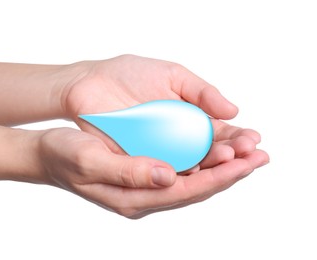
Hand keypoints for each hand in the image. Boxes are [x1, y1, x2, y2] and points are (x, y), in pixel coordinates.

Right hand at [36, 125, 267, 218]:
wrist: (48, 156)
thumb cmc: (65, 156)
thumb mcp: (91, 160)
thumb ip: (129, 171)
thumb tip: (168, 175)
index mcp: (133, 198)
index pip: (185, 191)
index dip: (218, 177)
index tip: (246, 162)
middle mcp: (144, 197)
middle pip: (196, 188)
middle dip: (229, 173)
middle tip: (260, 156)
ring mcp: (144, 187)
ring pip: (192, 179)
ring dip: (220, 167)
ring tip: (247, 152)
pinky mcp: (143, 174)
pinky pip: (180, 170)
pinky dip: (202, 160)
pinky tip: (215, 149)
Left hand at [59, 54, 238, 152]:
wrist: (89, 82)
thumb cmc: (128, 75)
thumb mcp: (171, 75)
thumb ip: (201, 92)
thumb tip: (234, 110)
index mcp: (188, 120)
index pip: (219, 135)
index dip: (237, 139)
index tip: (254, 139)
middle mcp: (176, 141)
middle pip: (209, 155)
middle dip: (232, 156)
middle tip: (251, 155)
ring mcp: (158, 153)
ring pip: (189, 167)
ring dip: (212, 167)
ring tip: (231, 160)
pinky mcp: (137, 161)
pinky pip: (160, 170)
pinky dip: (179, 171)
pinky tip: (198, 168)